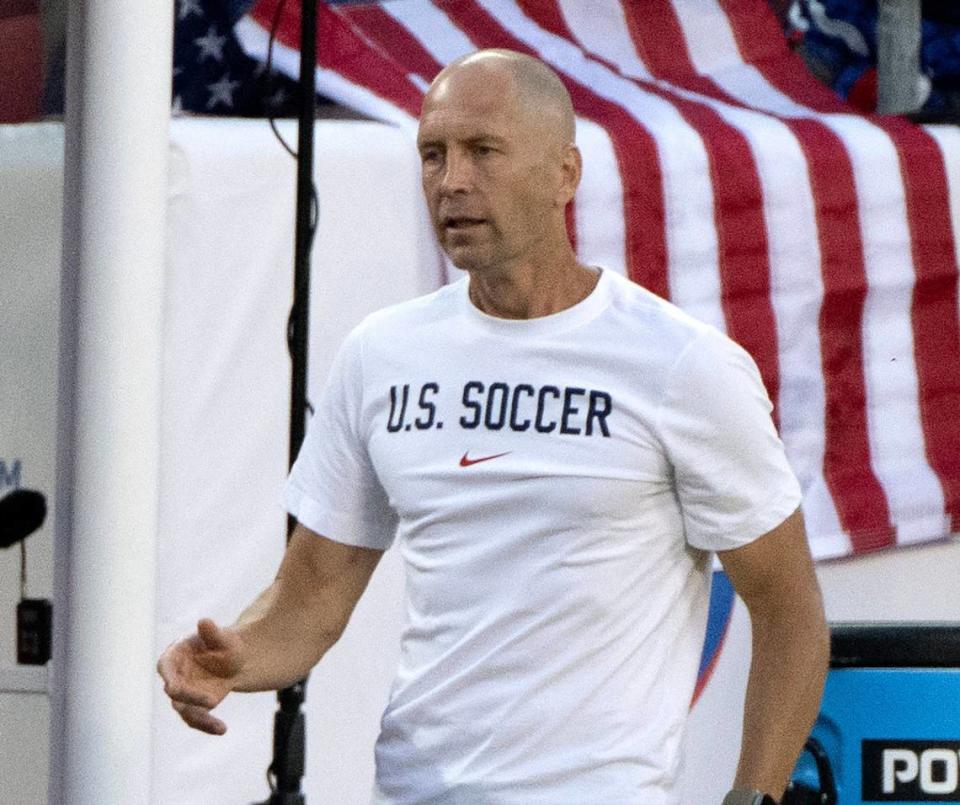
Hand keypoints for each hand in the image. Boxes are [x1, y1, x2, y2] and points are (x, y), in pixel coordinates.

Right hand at [157, 618, 244, 734]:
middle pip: (174, 691)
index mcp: (175, 654)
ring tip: (220, 725)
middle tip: (212, 701)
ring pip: (184, 709)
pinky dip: (207, 725)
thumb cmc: (225, 644)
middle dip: (189, 697)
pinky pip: (196, 719)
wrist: (236, 659)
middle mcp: (175, 676)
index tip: (173, 686)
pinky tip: (222, 729)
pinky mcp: (194, 706)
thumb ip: (213, 632)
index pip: (164, 665)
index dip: (168, 676)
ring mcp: (183, 693)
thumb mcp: (224, 637)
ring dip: (200, 717)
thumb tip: (203, 622)